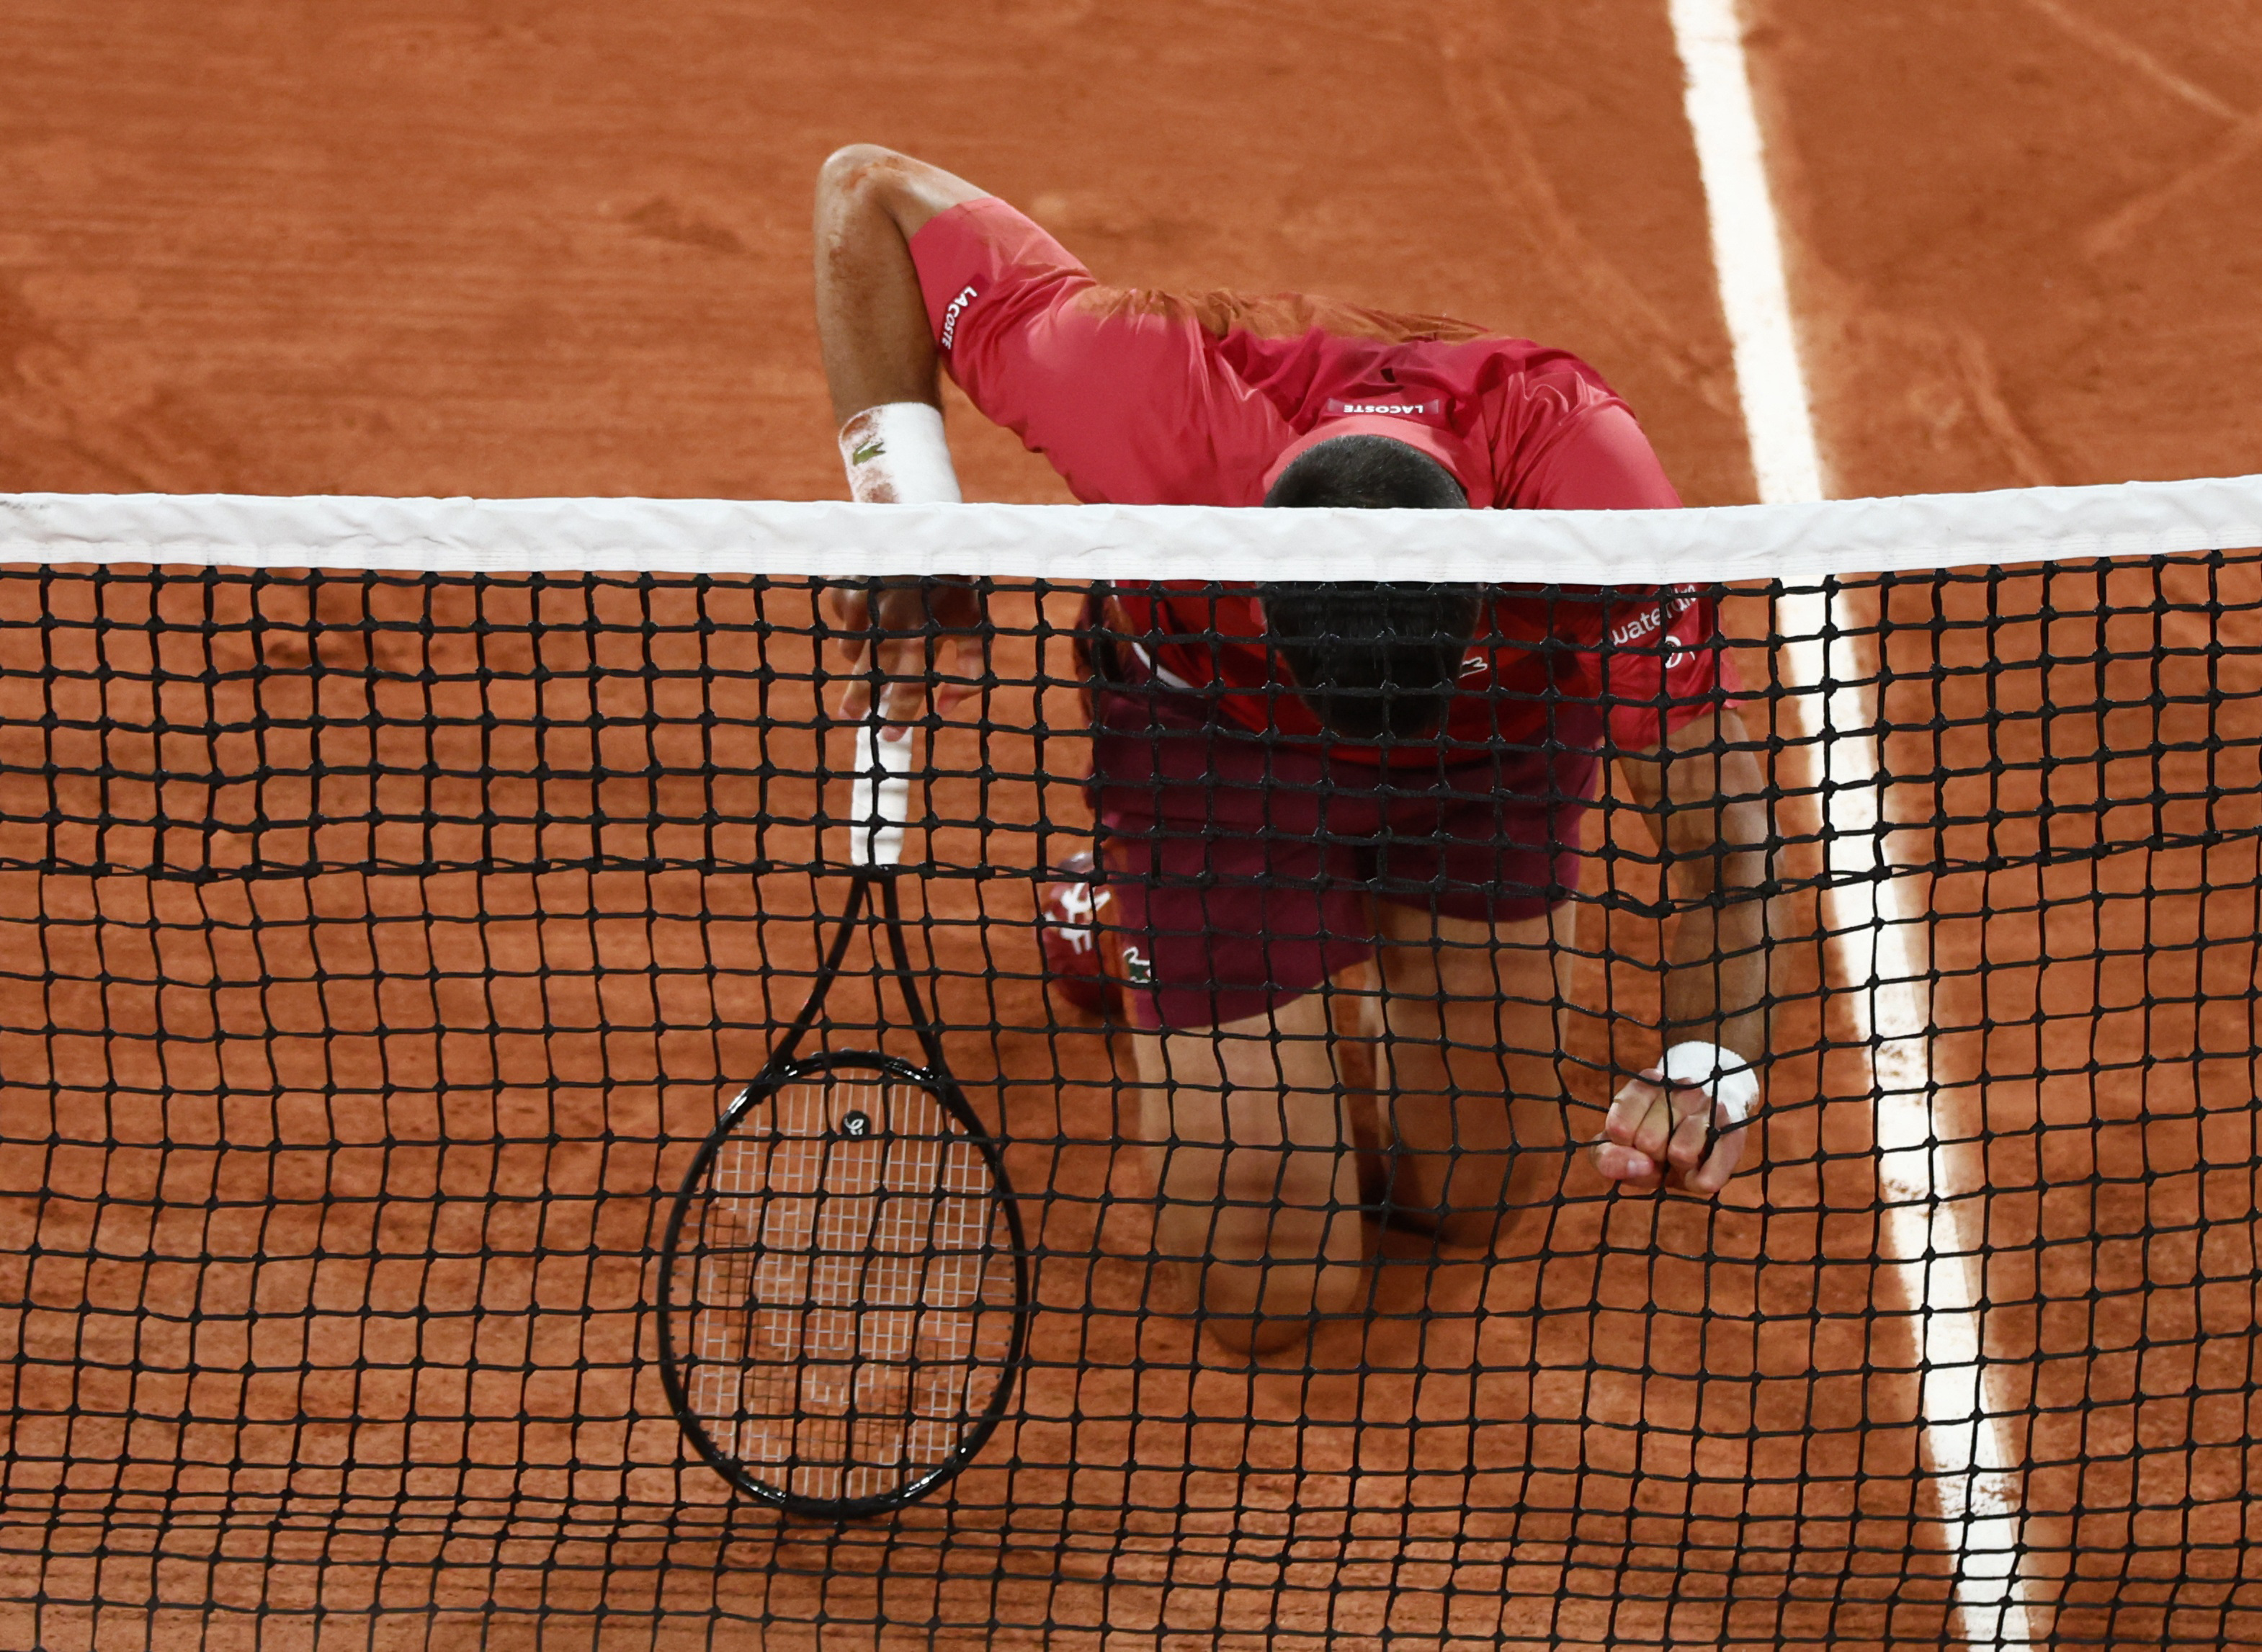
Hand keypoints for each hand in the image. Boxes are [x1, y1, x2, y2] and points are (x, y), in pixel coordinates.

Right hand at [820, 577, 986, 735]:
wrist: (931, 537)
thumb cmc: (957, 588)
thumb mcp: (975, 626)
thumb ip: (969, 670)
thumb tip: (948, 707)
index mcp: (923, 636)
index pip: (909, 686)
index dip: (900, 714)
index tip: (891, 736)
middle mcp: (889, 624)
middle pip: (868, 675)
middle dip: (859, 699)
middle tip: (851, 715)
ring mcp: (863, 606)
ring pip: (852, 651)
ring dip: (862, 658)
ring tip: (879, 645)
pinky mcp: (845, 590)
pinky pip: (844, 623)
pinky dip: (856, 625)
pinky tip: (874, 610)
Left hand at [1589, 1066, 1748, 1195]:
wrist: (1707, 1128)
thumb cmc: (1656, 1139)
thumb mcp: (1622, 1146)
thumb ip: (1608, 1158)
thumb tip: (1640, 1165)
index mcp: (1646, 1085)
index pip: (1619, 1127)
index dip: (1624, 1146)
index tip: (1633, 1139)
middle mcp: (1681, 1087)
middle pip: (1648, 1141)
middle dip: (1651, 1155)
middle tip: (1664, 1147)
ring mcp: (1711, 1106)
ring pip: (1680, 1153)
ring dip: (1678, 1167)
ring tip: (1682, 1154)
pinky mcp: (1734, 1131)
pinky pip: (1708, 1176)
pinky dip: (1698, 1183)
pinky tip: (1699, 1169)